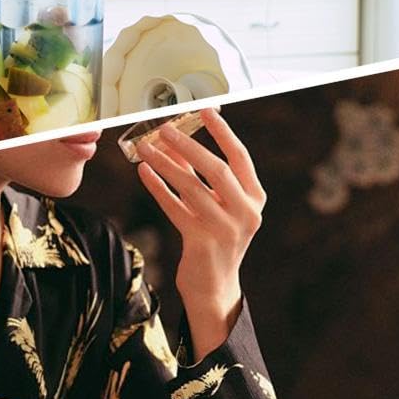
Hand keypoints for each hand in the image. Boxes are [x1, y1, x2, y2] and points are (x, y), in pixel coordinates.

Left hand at [136, 106, 264, 357]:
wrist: (214, 286)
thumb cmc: (214, 239)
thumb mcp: (216, 207)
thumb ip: (200, 178)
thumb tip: (176, 144)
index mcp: (255, 199)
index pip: (240, 158)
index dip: (223, 133)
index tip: (205, 111)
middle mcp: (246, 212)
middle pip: (216, 169)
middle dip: (189, 145)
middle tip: (164, 128)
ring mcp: (226, 228)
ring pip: (191, 187)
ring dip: (165, 164)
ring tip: (144, 148)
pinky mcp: (202, 241)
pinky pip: (175, 208)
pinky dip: (158, 188)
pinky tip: (143, 173)